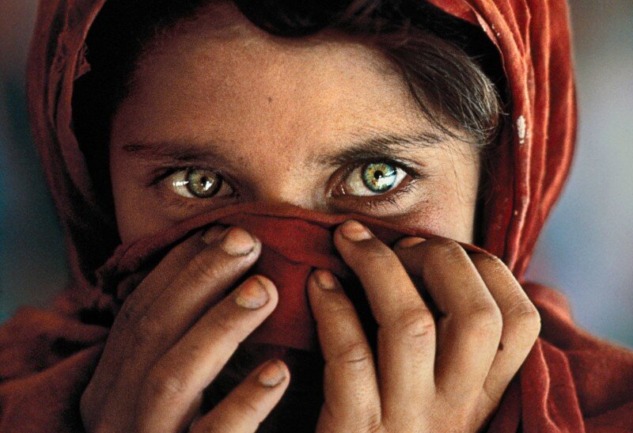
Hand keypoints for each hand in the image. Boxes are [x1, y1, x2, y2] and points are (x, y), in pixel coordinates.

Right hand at [81, 226, 289, 432]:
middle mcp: (115, 415)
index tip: (217, 231)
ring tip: (266, 288)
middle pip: (150, 332)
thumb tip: (218, 271)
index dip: (175, 268)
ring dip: (220, 323)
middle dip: (199, 277)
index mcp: (108, 390)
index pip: (136, 314)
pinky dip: (246, 401)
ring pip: (173, 376)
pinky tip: (279, 371)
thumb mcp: (162, 394)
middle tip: (246, 240)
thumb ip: (176, 346)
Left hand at [308, 220, 539, 432]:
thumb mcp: (439, 401)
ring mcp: (405, 422)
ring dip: (379, 267)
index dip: (486, 268)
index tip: (441, 249)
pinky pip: (350, 356)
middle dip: (437, 256)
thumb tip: (465, 272)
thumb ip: (456, 351)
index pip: (519, 320)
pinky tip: (318, 282)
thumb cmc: (390, 432)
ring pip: (411, 324)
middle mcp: (454, 409)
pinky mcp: (353, 431)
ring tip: (349, 241)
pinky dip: (333, 307)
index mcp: (481, 397)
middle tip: (397, 241)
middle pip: (476, 315)